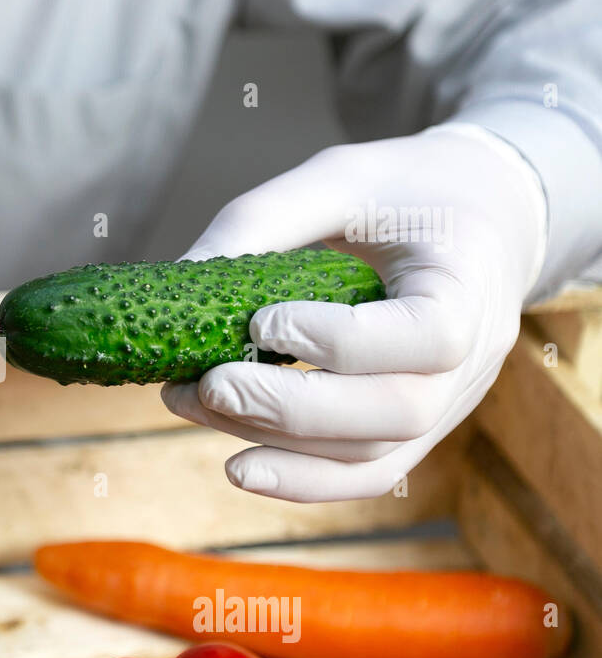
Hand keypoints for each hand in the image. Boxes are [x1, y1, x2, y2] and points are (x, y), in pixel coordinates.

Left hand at [162, 125, 544, 501]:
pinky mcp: (416, 430)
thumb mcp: (342, 175)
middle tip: (208, 384)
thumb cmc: (405, 192)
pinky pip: (366, 476)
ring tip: (196, 405)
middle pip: (397, 413)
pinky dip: (302, 482)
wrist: (480, 219)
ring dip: (277, 443)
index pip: (428, 337)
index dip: (340, 342)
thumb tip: (178, 276)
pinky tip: (239, 468)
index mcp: (470, 285)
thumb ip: (266, 218)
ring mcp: (448, 404)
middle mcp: (473, 359)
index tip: (260, 323)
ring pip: (373, 455)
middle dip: (291, 408)